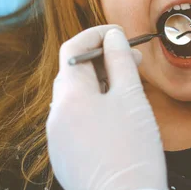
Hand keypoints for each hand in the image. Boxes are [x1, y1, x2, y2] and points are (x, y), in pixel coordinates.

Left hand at [47, 25, 167, 189]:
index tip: (120, 34)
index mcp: (69, 97)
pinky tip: (120, 117)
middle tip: (133, 59)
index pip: (73, 50)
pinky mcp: (66, 155)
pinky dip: (96, 108)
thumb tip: (113, 36)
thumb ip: (121, 61)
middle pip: (75, 74)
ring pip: (78, 98)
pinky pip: (78, 121)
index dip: (96, 35)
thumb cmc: (132, 147)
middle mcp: (57, 116)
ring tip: (130, 89)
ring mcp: (59, 138)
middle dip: (103, 61)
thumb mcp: (131, 97)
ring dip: (101, 85)